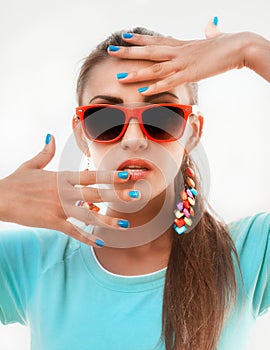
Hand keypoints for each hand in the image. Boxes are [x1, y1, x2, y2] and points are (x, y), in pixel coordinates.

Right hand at [0, 135, 137, 246]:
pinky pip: (73, 231)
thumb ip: (45, 152)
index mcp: (62, 176)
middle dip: (117, 194)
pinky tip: (100, 243)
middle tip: (136, 196)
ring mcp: (58, 207)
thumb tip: (50, 136)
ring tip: (126, 224)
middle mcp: (64, 191)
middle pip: (96, 193)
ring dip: (108, 220)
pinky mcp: (51, 222)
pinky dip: (87, 237)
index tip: (127, 174)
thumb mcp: (31, 165)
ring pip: (88, 215)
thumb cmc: (16, 182)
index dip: (110, 175)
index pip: (91, 175)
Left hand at [108, 19, 269, 93]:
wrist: (241, 46)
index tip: (125, 37)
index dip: (140, 39)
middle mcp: (178, 52)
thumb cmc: (229, 43)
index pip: (156, 40)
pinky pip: (169, 82)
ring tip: (120, 76)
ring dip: (136, 72)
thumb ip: (209, 33)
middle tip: (111, 50)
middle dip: (129, 52)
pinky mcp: (190, 74)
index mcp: (182, 45)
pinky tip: (142, 92)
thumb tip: (211, 25)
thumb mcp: (215, 38)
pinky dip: (155, 87)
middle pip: (149, 51)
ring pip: (155, 67)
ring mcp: (183, 63)